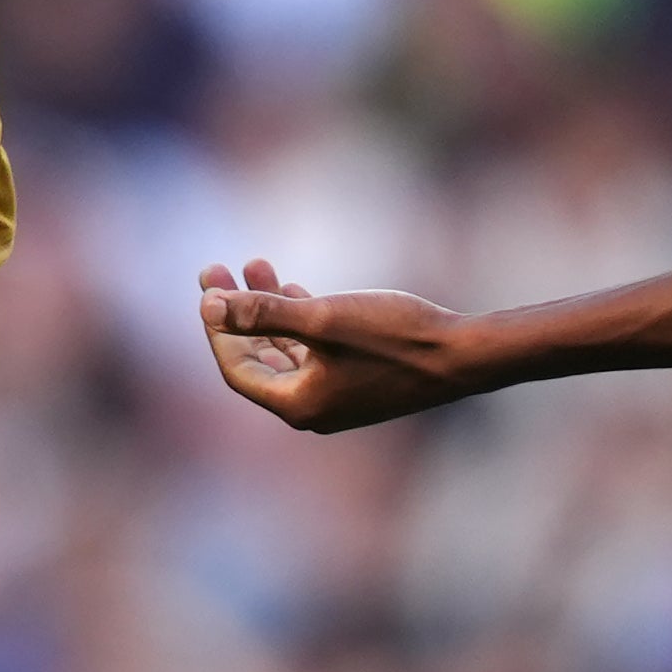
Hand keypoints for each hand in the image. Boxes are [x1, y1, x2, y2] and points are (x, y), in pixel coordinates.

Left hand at [198, 257, 482, 433]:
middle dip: (235, 313)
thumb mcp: (322, 318)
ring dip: (266, 309)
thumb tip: (208, 306)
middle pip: (256, 357)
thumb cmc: (394, 337)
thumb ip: (263, 313)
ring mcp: (336, 396)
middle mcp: (312, 408)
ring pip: (285, 348)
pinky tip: (293, 285)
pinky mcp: (357, 379)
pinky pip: (313, 350)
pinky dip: (298, 320)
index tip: (209, 286)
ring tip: (253, 263)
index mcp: (298, 405)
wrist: (463, 355)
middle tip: (216, 269)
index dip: (217, 328)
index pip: (237, 368)